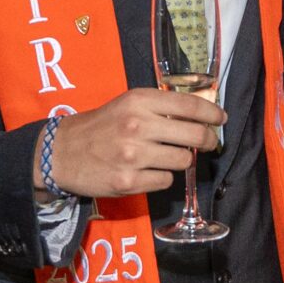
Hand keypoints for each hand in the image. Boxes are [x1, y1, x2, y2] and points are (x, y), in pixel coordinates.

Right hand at [38, 87, 225, 200]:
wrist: (62, 152)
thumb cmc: (100, 126)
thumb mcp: (127, 104)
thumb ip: (159, 106)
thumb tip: (198, 115)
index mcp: (139, 101)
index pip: (189, 105)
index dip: (212, 113)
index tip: (221, 118)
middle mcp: (137, 126)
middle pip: (195, 135)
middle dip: (208, 140)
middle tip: (209, 142)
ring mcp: (133, 155)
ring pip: (183, 160)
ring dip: (182, 159)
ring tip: (168, 156)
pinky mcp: (128, 181)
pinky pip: (166, 181)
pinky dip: (163, 177)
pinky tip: (150, 171)